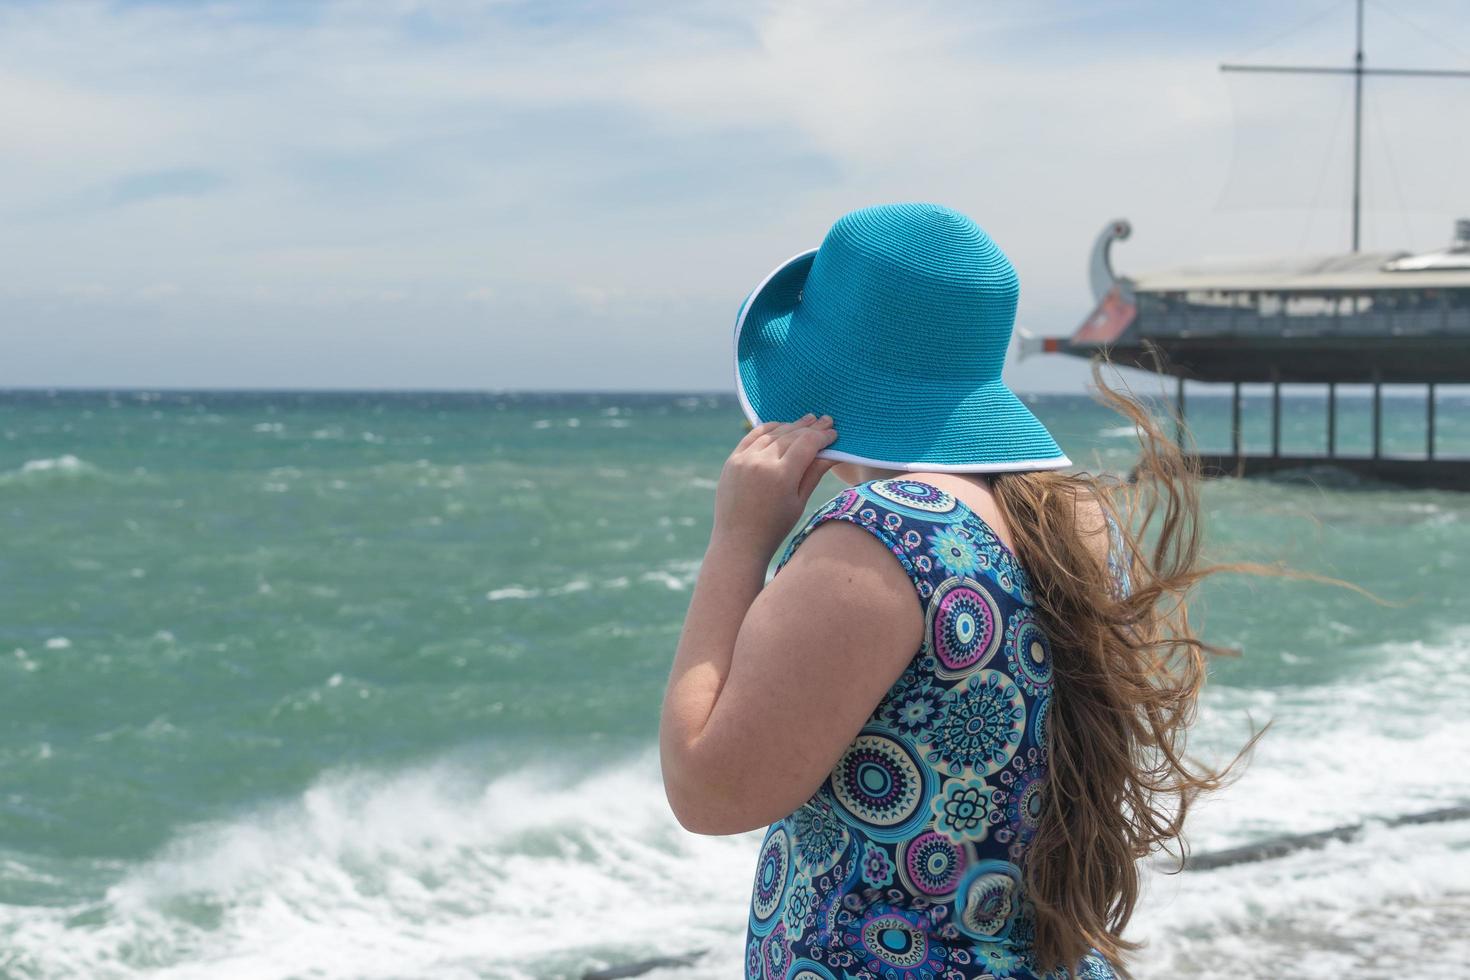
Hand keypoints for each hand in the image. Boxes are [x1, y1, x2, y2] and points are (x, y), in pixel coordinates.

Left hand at [711, 413, 838, 559]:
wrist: (738, 541)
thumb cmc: (774, 527)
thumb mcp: (799, 502)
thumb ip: (814, 473)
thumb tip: (833, 453)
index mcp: (781, 475)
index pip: (807, 444)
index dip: (823, 436)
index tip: (834, 432)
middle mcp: (761, 462)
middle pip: (791, 435)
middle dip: (811, 427)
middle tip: (825, 419)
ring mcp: (744, 459)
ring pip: (773, 433)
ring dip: (791, 425)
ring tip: (807, 420)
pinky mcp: (732, 460)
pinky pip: (752, 436)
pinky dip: (768, 428)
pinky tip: (780, 425)